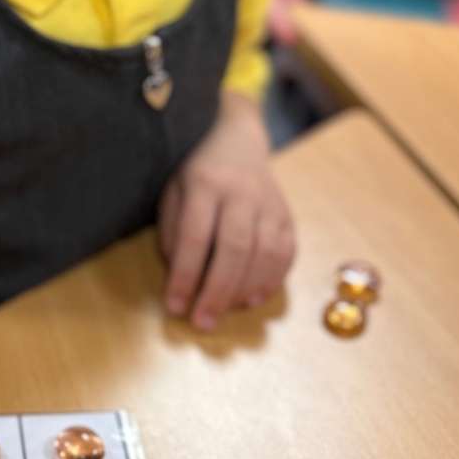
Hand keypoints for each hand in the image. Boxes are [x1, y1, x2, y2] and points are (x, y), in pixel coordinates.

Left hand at [158, 93, 295, 330]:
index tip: (174, 306)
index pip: (195, 237)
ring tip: (224, 312)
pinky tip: (251, 299)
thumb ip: (173, 232)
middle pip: (235, 249)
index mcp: (205, 183)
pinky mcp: (287, 215)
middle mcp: (242, 192)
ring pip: (266, 253)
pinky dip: (271, 281)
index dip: (185, 276)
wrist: (234, 136)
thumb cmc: (194, 171)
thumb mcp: (171, 191)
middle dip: (217, 292)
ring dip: (244, 290)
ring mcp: (270, 203)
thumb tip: (181, 277)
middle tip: (202, 322)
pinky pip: (286, 253)